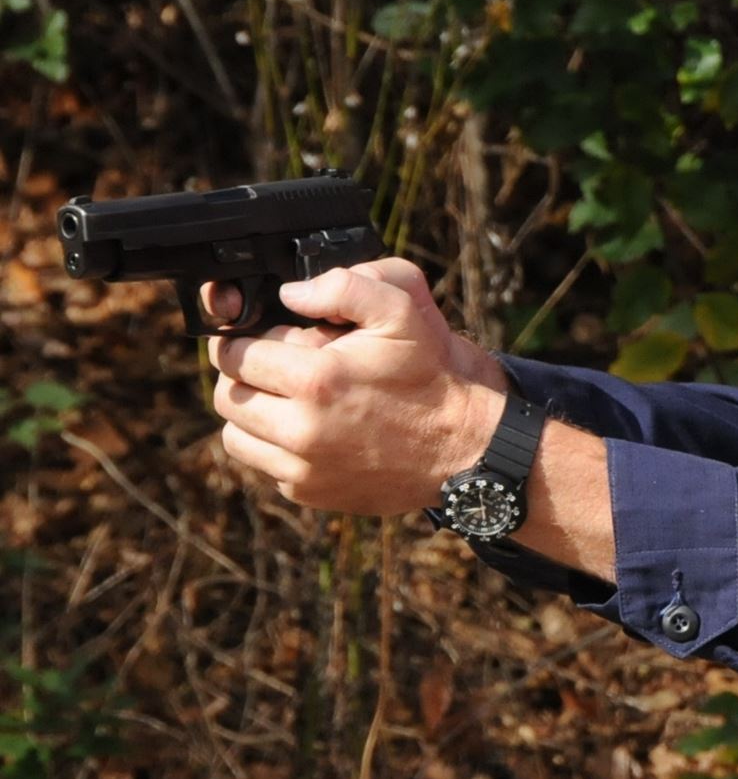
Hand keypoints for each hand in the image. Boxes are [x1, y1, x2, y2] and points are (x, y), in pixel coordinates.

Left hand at [209, 258, 508, 514]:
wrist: (469, 446)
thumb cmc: (433, 375)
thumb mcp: (403, 311)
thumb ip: (345, 286)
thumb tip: (290, 295)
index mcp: (314, 378)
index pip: (232, 355)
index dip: (243, 340)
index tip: (262, 339)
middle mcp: (300, 429)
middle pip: (228, 397)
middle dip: (245, 377)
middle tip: (276, 368)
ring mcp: (303, 467)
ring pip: (235, 437)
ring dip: (253, 415)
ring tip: (288, 402)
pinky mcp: (311, 492)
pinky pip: (267, 467)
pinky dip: (279, 449)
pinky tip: (315, 433)